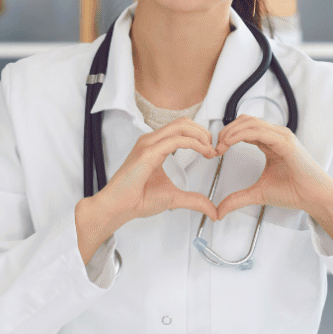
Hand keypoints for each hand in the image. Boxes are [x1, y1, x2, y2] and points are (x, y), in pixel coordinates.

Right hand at [76, 117, 217, 262]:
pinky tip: (203, 152)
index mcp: (155, 146)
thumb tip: (212, 211)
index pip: (181, 129)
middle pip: (183, 122)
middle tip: (214, 148)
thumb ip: (194, 201)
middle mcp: (151, 141)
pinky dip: (194, 143)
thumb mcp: (173, 198)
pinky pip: (176, 140)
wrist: (118, 207)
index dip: (200, 136)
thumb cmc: (137, 199)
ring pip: (181, 126)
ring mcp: (148, 144)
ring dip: (201, 136)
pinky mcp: (148, 152)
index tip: (212, 151)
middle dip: (203, 132)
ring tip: (210, 150)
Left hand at [213, 115, 332, 248]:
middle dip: (226, 131)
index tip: (216, 151)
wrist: (316, 198)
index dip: (227, 136)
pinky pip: (259, 131)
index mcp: (270, 142)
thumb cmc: (295, 192)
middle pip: (244, 121)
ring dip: (230, 131)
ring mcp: (282, 136)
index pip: (244, 128)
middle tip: (215, 147)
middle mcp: (276, 135)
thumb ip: (238, 199)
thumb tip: (219, 211)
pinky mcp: (285, 142)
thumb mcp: (259, 193)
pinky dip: (241, 134)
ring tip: (220, 145)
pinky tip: (230, 143)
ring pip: (250, 122)